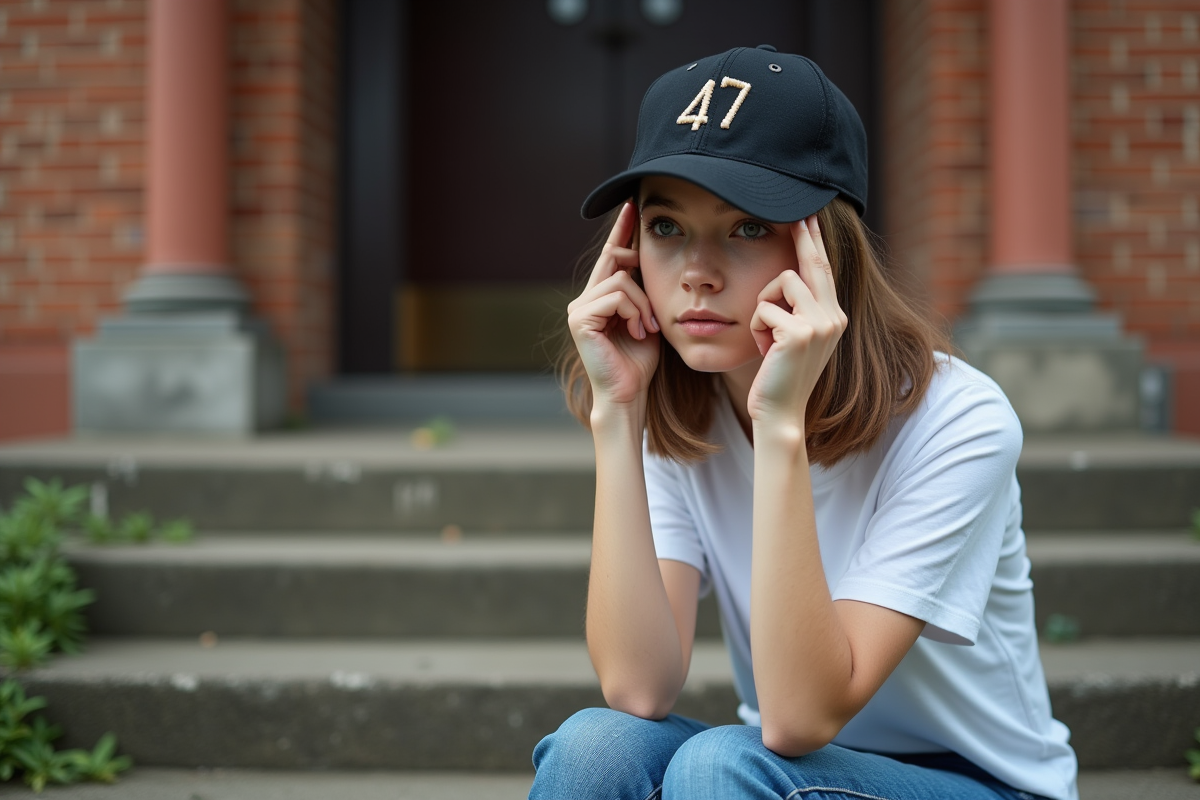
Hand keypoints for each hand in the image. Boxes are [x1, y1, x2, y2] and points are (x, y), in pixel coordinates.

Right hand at [567, 202, 661, 410]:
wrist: (628, 393)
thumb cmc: (639, 361)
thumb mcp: (647, 317)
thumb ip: (642, 291)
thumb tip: (647, 259)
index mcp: (599, 297)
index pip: (611, 254)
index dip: (622, 229)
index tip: (632, 205)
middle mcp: (584, 299)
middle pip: (615, 258)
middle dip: (639, 267)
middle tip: (652, 306)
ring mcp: (579, 308)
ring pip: (622, 279)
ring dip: (644, 304)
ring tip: (648, 328)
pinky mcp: (580, 319)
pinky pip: (616, 295)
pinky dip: (635, 312)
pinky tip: (638, 332)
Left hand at [747, 214, 846, 428]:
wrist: (781, 412)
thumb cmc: (779, 376)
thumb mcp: (793, 337)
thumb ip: (797, 309)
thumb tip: (787, 275)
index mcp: (834, 317)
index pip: (824, 270)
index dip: (815, 242)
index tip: (809, 217)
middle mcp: (834, 316)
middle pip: (814, 262)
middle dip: (803, 235)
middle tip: (799, 211)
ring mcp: (820, 324)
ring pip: (781, 280)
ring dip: (763, 305)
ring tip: (767, 337)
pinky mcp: (800, 333)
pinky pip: (764, 307)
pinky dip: (756, 327)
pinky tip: (765, 350)